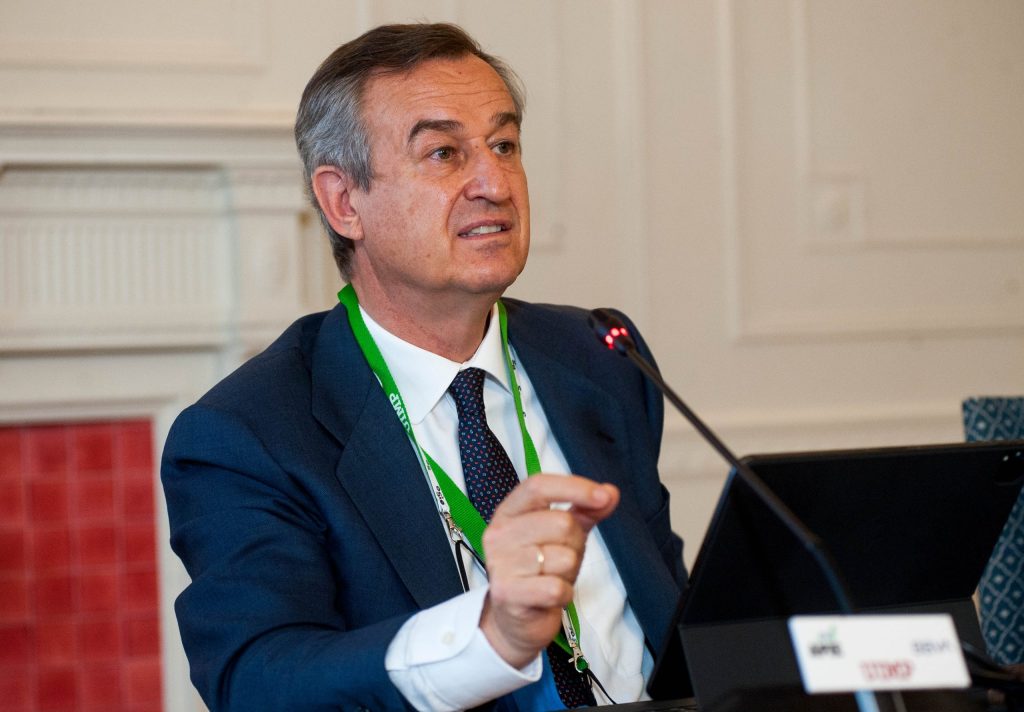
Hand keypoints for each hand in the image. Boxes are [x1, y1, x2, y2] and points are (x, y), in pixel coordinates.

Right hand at [477, 474, 619, 667]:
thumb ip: (585, 511)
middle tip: (563, 559)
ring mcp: (500, 564)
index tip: (603, 496)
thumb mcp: (562, 536)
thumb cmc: (540, 571)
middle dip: (575, 544)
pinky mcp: (507, 593)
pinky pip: (556, 587)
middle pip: (560, 523)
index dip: (574, 488)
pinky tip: (551, 596)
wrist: (515, 620)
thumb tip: (611, 492)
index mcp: (509, 512)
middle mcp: (499, 534)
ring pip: (563, 558)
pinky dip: (564, 594)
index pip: (538, 486)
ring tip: (552, 578)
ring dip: (569, 572)